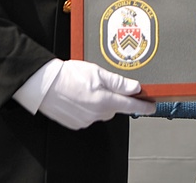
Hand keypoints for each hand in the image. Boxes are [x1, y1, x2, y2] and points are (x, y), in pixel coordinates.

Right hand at [37, 60, 155, 129]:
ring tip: (86, 87)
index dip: (143, 106)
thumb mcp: (97, 72)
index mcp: (104, 101)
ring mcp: (86, 121)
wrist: (43, 84)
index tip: (152, 106)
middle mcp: (96, 114)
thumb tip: (135, 87)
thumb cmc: (67, 76)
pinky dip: (88, 107)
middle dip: (113, 97)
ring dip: (100, 101)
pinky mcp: (76, 123)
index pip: (131, 105)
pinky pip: (89, 115)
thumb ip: (118, 82)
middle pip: (115, 107)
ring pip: (102, 111)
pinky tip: (79, 96)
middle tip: (102, 83)